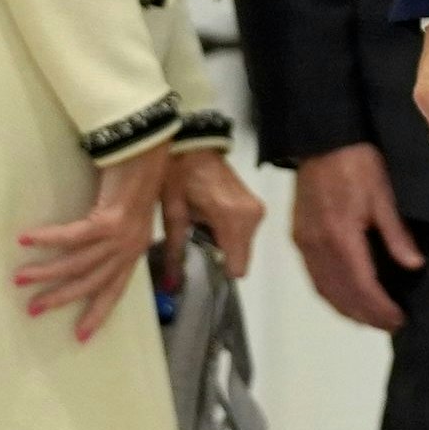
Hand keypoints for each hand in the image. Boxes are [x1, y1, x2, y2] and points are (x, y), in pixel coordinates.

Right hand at [17, 140, 168, 342]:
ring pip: (77, 264)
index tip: (80, 336)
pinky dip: (47, 239)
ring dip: (45, 272)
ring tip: (20, 278)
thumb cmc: (135, 176)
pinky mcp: (110, 221)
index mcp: (134, 250)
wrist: (149, 149)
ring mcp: (121, 236)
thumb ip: (113, 233)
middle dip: (60, 298)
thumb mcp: (128, 213)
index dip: (97, 313)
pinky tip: (25, 239)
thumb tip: (86, 245)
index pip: (114, 290)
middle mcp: (129, 248)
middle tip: (33, 309)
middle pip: (91, 283)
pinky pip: (71, 237)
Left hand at [161, 147, 267, 281]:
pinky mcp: (257, 206)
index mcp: (232, 219)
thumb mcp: (172, 214)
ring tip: (201, 224)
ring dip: (223, 242)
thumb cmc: (177, 174)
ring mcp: (257, 211)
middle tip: (195, 238)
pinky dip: (228, 232)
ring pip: (242, 247)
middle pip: (239, 258)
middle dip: (218, 255)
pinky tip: (211, 217)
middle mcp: (252, 217)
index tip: (199, 263)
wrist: (193, 143)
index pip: (237, 267)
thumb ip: (175, 253)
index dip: (216, 270)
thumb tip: (171, 286)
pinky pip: (244, 233)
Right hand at [287, 141, 422, 329]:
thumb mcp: (384, 195)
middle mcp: (317, 246)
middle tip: (388, 325)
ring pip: (323, 290)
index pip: (361, 286)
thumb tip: (413, 266)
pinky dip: (330, 294)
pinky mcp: (299, 237)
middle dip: (365, 316)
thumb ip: (396, 233)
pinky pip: (313, 277)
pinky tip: (346, 298)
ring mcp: (304, 243)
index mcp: (341, 236)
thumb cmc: (357, 162)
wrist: (321, 139)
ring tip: (370, 319)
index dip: (379, 308)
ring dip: (346, 310)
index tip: (398, 319)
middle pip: (340, 294)